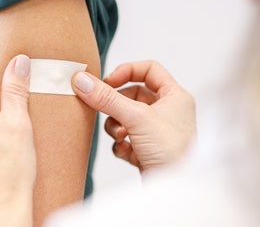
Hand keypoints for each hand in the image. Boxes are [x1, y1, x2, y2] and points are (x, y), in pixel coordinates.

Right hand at [72, 61, 195, 171]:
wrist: (176, 190)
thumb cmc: (172, 151)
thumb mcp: (136, 117)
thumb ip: (107, 98)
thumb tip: (82, 81)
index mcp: (175, 96)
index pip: (149, 70)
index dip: (127, 71)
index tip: (107, 82)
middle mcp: (169, 112)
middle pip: (133, 96)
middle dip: (116, 106)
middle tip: (105, 110)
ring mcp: (158, 132)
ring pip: (126, 119)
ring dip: (116, 127)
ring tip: (120, 136)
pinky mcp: (148, 151)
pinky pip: (127, 140)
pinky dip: (121, 145)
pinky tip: (125, 151)